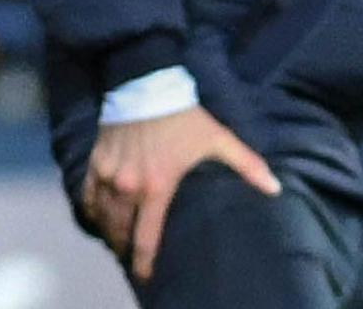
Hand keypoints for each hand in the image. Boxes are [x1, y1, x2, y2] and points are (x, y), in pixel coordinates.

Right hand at [82, 107, 279, 281]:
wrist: (147, 88)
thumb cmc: (186, 119)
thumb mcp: (219, 139)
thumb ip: (247, 165)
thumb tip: (275, 188)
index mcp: (157, 187)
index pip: (146, 236)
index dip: (145, 260)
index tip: (148, 275)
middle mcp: (127, 188)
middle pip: (121, 233)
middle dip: (127, 249)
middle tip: (136, 257)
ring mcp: (107, 178)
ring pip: (103, 219)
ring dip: (111, 234)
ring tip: (122, 242)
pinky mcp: (94, 166)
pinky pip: (87, 199)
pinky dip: (94, 213)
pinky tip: (103, 219)